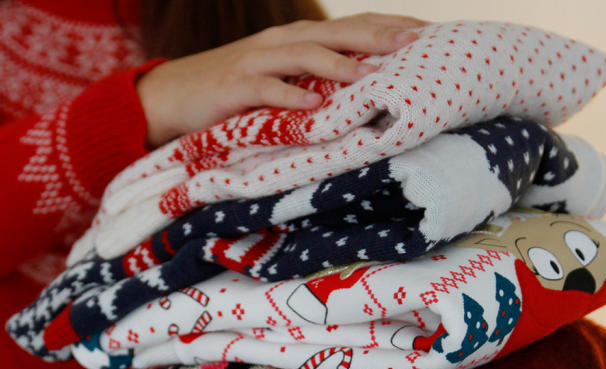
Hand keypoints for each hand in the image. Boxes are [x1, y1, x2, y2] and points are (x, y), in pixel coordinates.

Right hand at [136, 13, 427, 146]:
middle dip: (378, 36)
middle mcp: (282, 41)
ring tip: (372, 76)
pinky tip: (314, 105)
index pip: (355, 25)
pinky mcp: (232, 87)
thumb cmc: (239, 90)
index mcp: (301, 39)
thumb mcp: (286, 79)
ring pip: (303, 54)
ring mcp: (256, 60)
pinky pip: (264, 88)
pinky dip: (290, 95)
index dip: (392, 25)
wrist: (172, 96)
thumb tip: (376, 93)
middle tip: (416, 43)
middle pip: (337, 32)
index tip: (432, 35)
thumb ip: (323, 79)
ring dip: (339, 64)